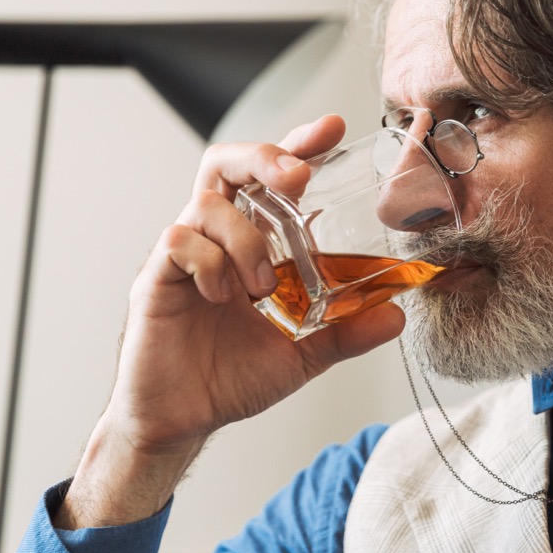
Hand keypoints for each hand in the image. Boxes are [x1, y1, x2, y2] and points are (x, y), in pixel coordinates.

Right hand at [56, 116, 405, 527]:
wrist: (178, 423)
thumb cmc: (227, 378)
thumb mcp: (301, 354)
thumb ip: (345, 331)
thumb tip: (397, 314)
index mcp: (246, 244)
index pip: (269, 178)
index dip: (297, 145)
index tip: (333, 129)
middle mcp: (212, 238)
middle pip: (227, 163)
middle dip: (265, 157)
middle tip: (297, 177)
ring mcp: (181, 256)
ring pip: (208, 203)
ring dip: (245, 238)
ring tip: (262, 287)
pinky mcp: (155, 279)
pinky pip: (178, 242)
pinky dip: (209, 262)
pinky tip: (223, 296)